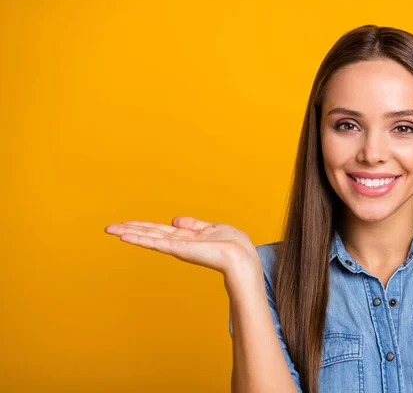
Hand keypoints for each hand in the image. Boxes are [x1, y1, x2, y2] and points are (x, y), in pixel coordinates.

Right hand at [104, 216, 259, 275]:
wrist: (241, 257)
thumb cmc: (233, 244)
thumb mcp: (211, 228)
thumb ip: (193, 224)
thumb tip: (174, 219)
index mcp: (187, 237)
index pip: (160, 231)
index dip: (143, 227)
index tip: (126, 225)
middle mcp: (179, 242)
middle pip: (150, 233)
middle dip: (130, 230)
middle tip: (108, 228)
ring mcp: (177, 246)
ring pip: (149, 238)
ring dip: (130, 233)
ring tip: (111, 230)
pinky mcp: (178, 249)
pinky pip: (155, 242)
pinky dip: (140, 239)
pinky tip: (126, 236)